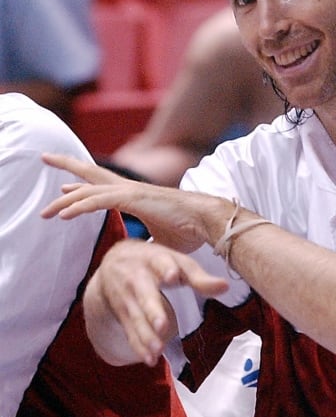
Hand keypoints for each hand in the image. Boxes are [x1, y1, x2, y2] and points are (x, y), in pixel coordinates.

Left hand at [40, 153, 227, 251]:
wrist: (208, 221)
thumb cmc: (191, 230)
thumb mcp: (161, 241)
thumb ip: (147, 245)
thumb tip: (141, 259)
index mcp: (137, 197)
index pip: (104, 186)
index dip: (83, 186)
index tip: (64, 188)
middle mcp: (132, 189)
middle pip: (93, 173)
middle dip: (68, 165)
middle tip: (46, 157)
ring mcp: (132, 191)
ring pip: (90, 189)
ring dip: (65, 199)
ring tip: (45, 210)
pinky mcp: (135, 198)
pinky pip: (99, 201)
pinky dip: (79, 206)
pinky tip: (63, 215)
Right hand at [84, 239, 228, 366]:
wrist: (113, 261)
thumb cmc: (154, 261)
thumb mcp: (176, 261)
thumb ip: (198, 276)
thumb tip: (225, 286)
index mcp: (154, 260)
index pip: (161, 263)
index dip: (167, 268)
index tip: (173, 276)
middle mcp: (137, 279)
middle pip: (145, 296)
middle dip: (153, 311)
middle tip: (162, 325)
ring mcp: (127, 298)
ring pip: (136, 318)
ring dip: (146, 335)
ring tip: (158, 350)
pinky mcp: (122, 314)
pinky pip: (130, 331)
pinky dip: (139, 346)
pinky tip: (149, 359)